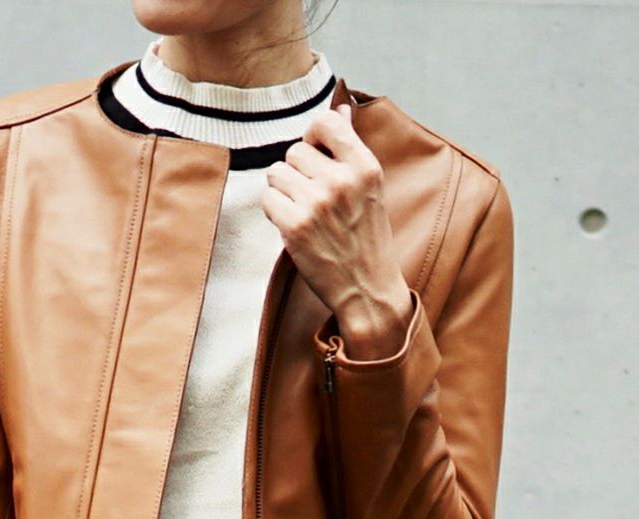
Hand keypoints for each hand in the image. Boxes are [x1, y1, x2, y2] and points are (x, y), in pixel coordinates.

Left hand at [260, 103, 412, 356]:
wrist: (368, 289)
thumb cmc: (367, 239)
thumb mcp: (370, 188)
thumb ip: (351, 148)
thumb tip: (340, 109)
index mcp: (365, 167)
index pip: (326, 123)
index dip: (313, 137)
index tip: (316, 156)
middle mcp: (341, 181)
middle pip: (294, 151)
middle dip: (297, 173)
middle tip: (313, 199)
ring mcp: (317, 204)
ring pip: (276, 173)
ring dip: (283, 192)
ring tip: (303, 212)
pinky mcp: (295, 226)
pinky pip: (267, 199)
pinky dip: (274, 212)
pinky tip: (292, 226)